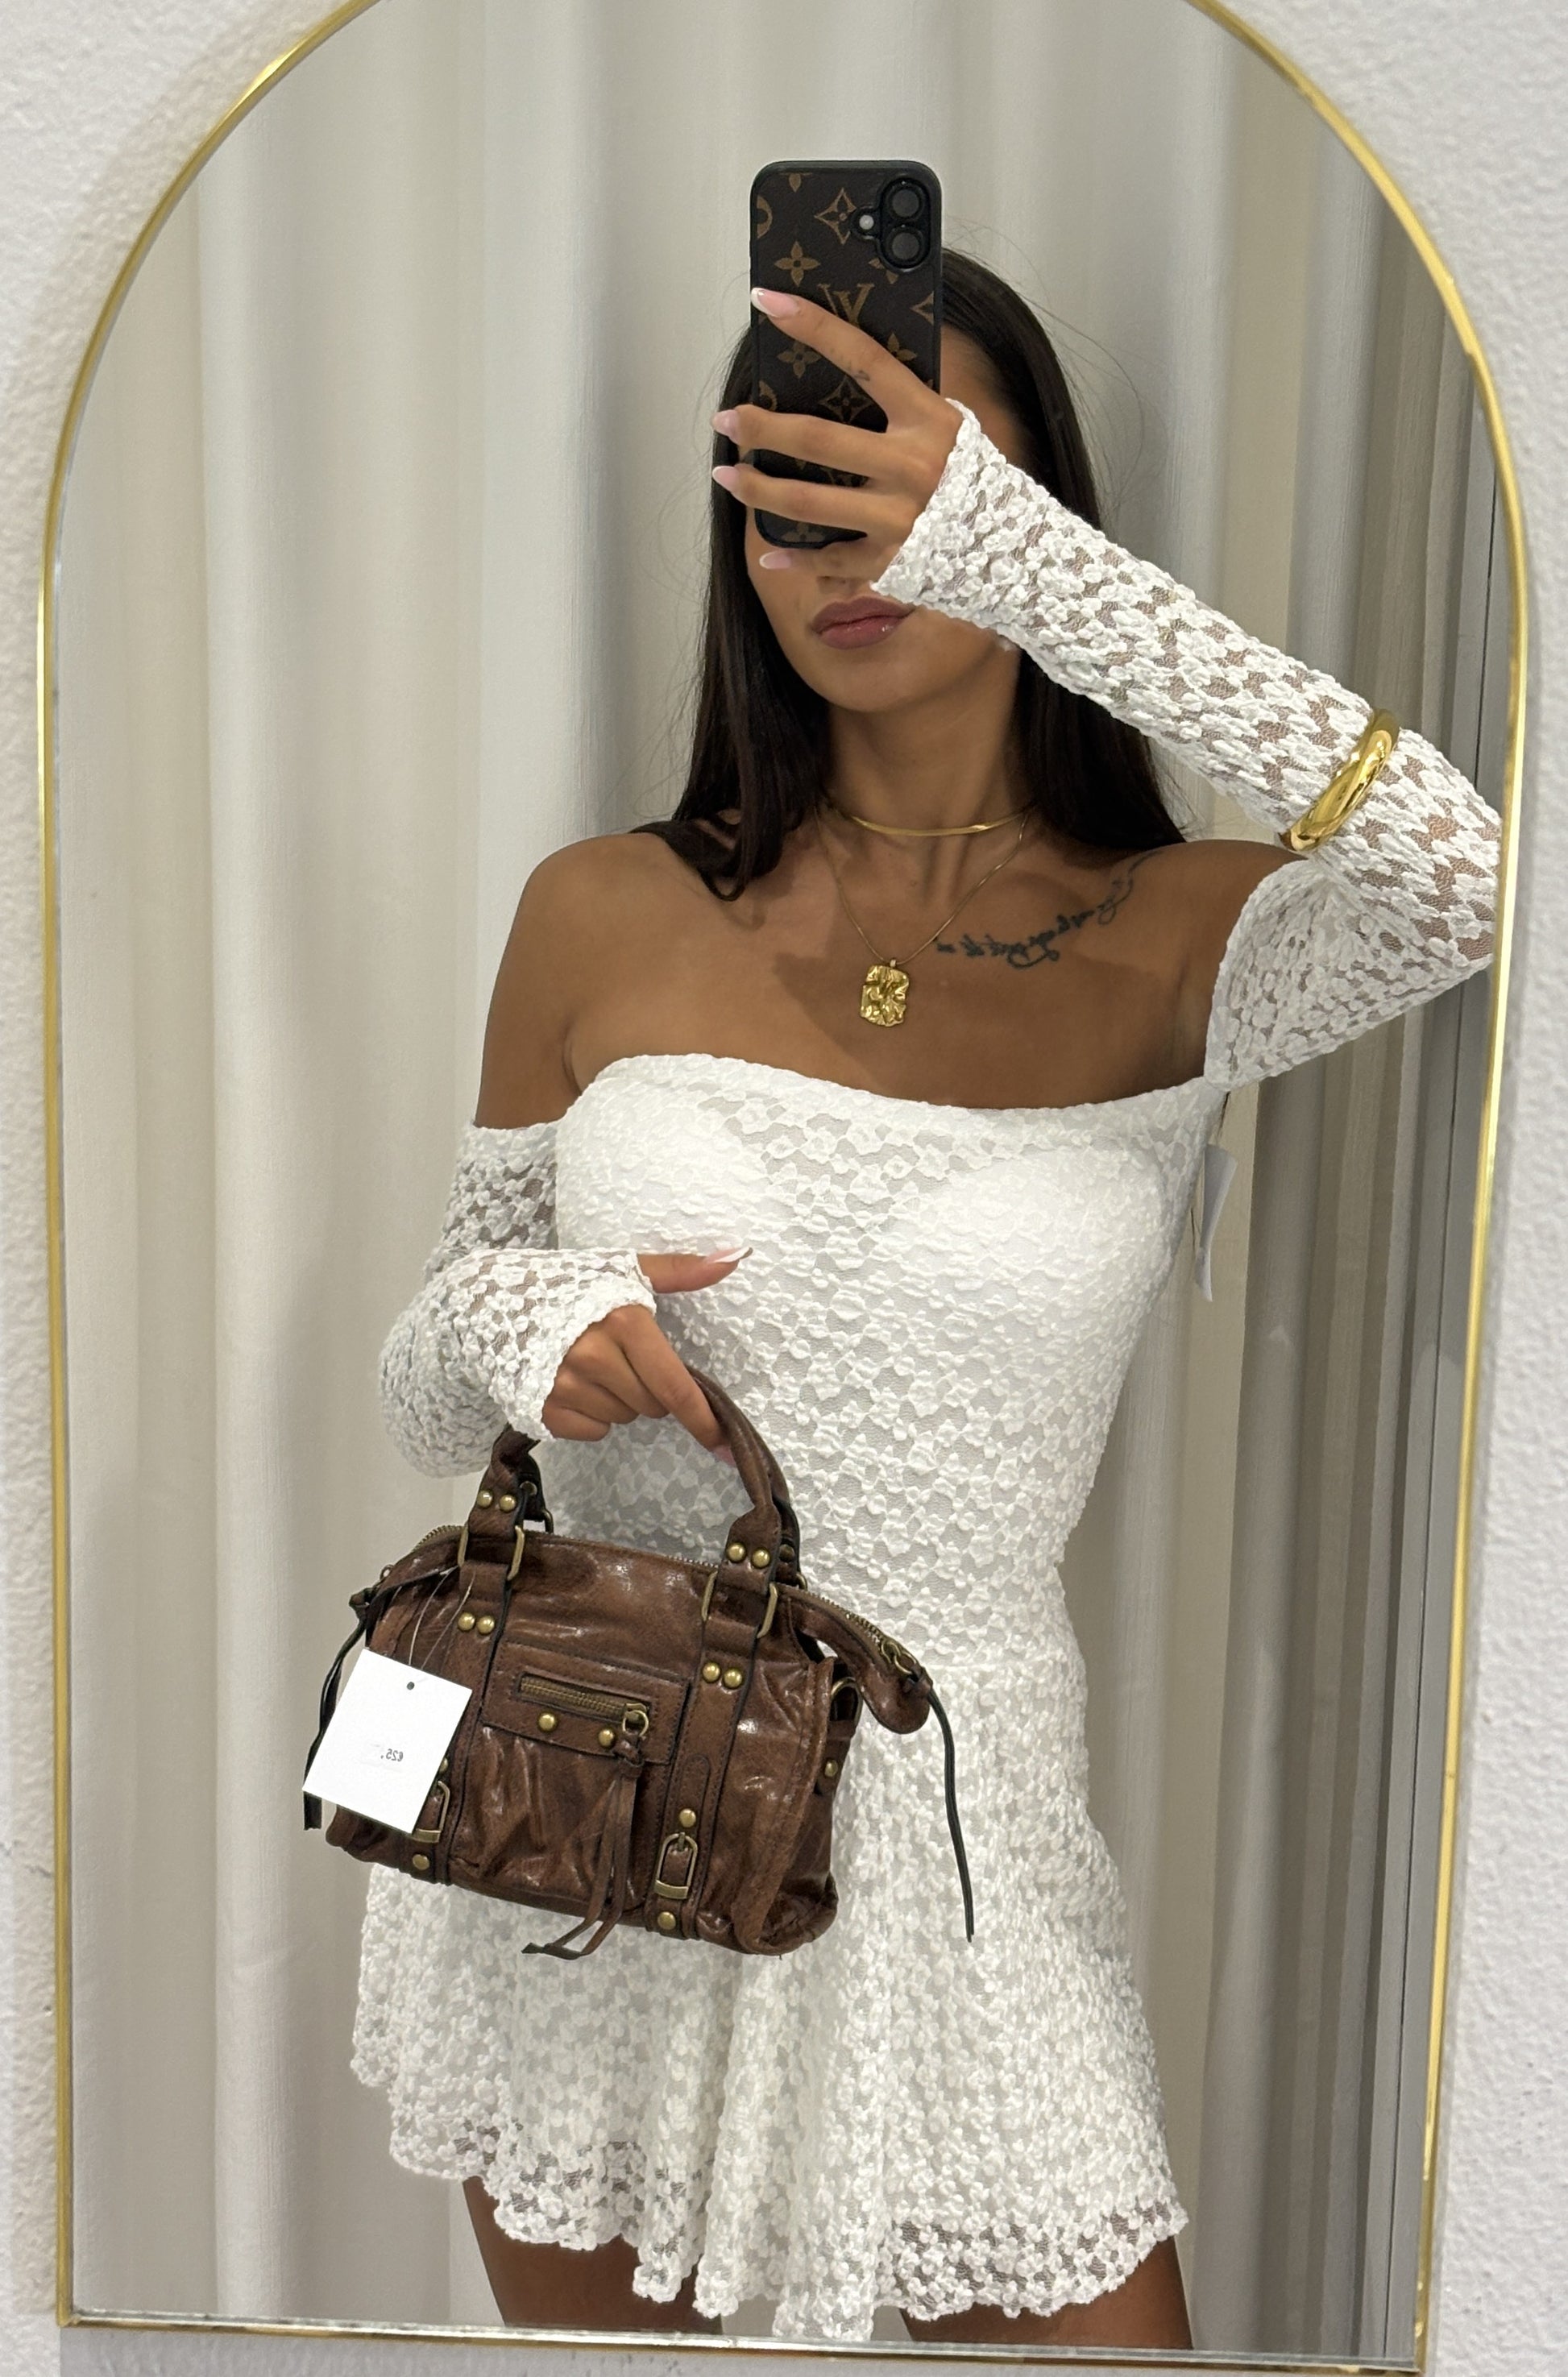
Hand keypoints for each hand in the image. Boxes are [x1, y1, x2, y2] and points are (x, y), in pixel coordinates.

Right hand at [540, 1252, 746, 1456]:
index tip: (720, 1440)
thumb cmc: (567, 1285)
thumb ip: (681, 1270)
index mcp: (623, 1322)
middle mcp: (593, 1357)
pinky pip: (593, 1431)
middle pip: (652, 1406)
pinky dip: (591, 1415)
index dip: (701, 1418)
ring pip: (623, 1418)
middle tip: (620, 1357)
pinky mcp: (542, 1409)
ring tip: (589, 1365)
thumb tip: (735, 1257)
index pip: (675, 1386)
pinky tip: (572, 1385)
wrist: (491, 1299)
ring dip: (618, 1400)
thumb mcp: (623, 1270)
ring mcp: (564, 1386)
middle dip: (647, 1388)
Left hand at [709, 288, 961, 580]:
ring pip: (809, 503)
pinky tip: (768, 553)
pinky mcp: (891, 560)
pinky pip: (831, 559)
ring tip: (727, 473)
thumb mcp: (948, 424)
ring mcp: (899, 518)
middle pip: (818, 440)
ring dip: (758, 489)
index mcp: (927, 419)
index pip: (863, 359)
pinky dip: (795, 561)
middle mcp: (912, 467)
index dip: (813, 326)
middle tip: (726, 418)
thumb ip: (902, 402)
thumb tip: (838, 365)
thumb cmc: (970, 473)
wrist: (1016, 543)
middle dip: (761, 427)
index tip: (765, 301)